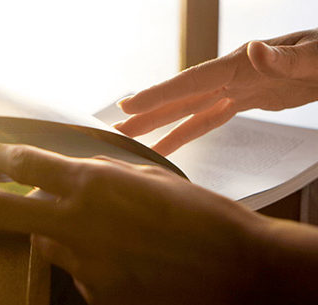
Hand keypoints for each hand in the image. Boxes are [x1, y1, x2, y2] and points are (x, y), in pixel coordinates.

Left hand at [0, 142, 271, 303]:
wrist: (238, 270)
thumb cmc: (201, 216)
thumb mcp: (148, 179)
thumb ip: (101, 177)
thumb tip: (72, 178)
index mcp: (94, 185)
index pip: (27, 165)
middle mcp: (79, 224)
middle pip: (6, 212)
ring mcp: (85, 264)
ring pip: (48, 243)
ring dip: (56, 232)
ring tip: (97, 229)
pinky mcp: (98, 294)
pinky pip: (79, 270)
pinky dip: (88, 260)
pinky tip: (122, 257)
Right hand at [115, 29, 317, 155]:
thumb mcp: (314, 56)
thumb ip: (283, 57)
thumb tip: (252, 51)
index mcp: (240, 64)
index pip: (191, 82)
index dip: (159, 94)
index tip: (129, 105)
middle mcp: (229, 75)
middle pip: (179, 98)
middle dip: (146, 113)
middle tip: (114, 127)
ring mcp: (233, 89)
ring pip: (187, 111)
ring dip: (157, 124)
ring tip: (129, 137)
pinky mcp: (242, 101)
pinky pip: (206, 120)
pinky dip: (184, 133)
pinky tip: (166, 145)